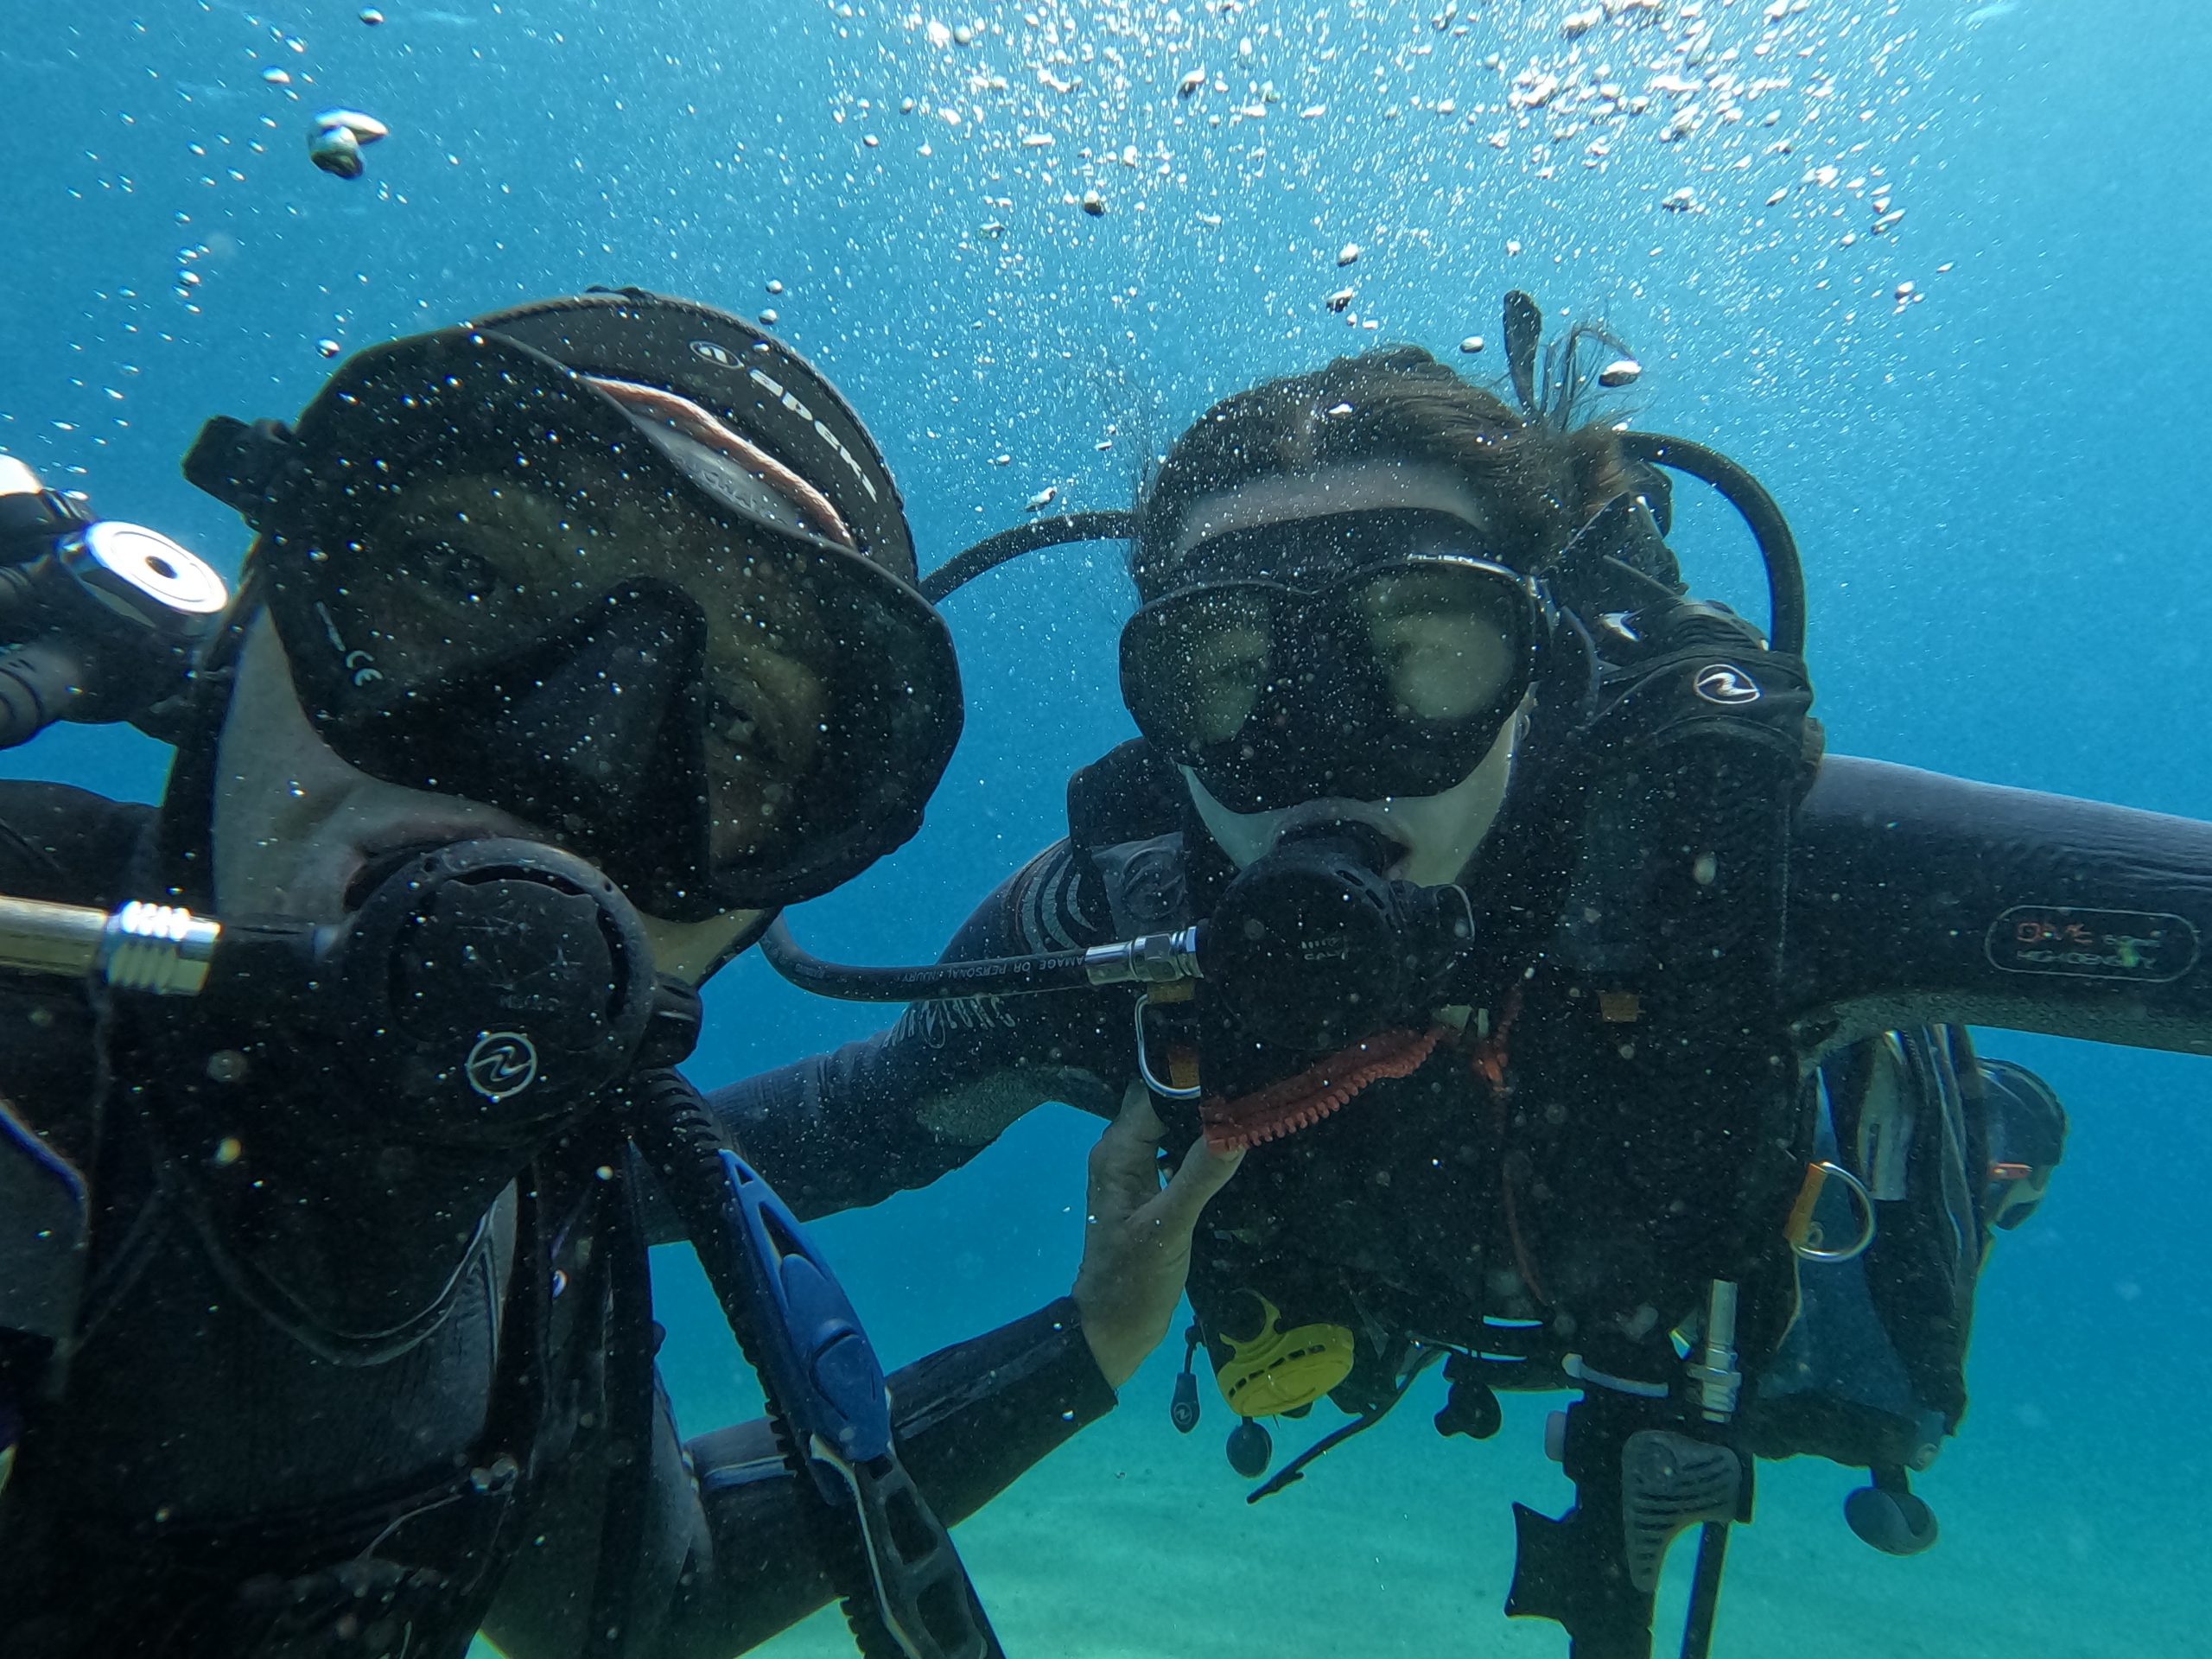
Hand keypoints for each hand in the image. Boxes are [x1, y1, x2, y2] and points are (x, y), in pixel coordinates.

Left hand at [1072, 1081, 1243, 1389]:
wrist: (1112, 1330)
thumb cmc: (1133, 1282)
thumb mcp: (1169, 1229)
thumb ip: (1199, 1177)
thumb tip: (1235, 1128)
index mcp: (1117, 1152)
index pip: (1154, 1092)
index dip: (1192, 1079)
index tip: (1238, 1069)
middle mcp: (1121, 1153)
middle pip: (1162, 1103)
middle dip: (1202, 1093)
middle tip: (1253, 1086)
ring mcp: (1135, 1171)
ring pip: (1170, 1126)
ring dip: (1203, 1119)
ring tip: (1250, 1109)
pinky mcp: (1151, 1190)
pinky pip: (1174, 1151)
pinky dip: (1199, 1146)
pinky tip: (1231, 1147)